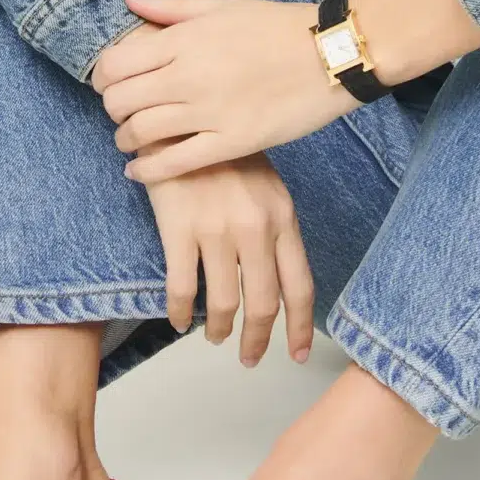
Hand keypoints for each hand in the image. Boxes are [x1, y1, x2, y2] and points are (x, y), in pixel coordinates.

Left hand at [90, 0, 353, 185]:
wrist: (331, 54)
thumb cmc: (278, 26)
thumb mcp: (222, 7)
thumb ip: (170, 8)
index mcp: (183, 39)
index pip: (115, 64)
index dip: (102, 78)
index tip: (109, 84)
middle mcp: (188, 75)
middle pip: (120, 101)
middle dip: (112, 109)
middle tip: (121, 112)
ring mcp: (209, 111)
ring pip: (140, 133)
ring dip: (125, 139)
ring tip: (130, 140)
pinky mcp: (232, 141)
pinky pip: (174, 163)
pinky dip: (146, 171)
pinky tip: (138, 171)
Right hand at [135, 138, 315, 365]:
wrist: (179, 121)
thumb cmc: (223, 154)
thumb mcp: (265, 186)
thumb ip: (275, 228)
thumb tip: (276, 277)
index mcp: (283, 217)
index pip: (300, 286)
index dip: (299, 327)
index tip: (295, 353)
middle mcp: (256, 228)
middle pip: (264, 303)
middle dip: (257, 340)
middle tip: (249, 358)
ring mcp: (217, 229)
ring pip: (224, 302)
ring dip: (220, 330)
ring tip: (216, 338)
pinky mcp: (180, 229)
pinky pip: (183, 287)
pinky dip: (181, 313)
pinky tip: (179, 321)